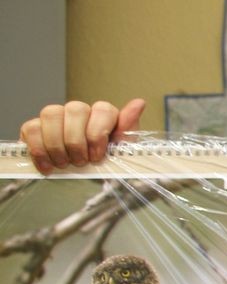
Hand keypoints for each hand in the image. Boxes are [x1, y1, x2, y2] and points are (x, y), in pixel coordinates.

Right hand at [18, 99, 145, 173]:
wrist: (82, 180)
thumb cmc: (104, 164)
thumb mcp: (121, 152)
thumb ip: (128, 129)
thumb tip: (139, 103)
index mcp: (104, 115)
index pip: (102, 109)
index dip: (98, 133)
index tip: (97, 156)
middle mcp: (79, 111)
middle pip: (75, 109)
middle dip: (76, 141)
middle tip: (81, 162)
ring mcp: (56, 116)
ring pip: (51, 114)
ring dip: (57, 144)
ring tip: (64, 164)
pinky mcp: (35, 127)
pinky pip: (31, 128)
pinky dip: (38, 149)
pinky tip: (48, 166)